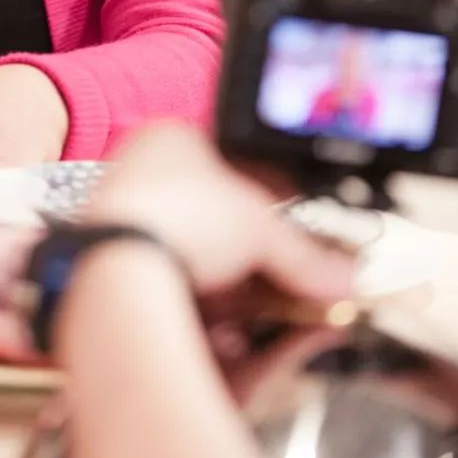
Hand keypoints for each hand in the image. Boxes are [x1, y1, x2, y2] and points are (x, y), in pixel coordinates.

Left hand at [89, 123, 355, 304]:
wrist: (118, 269)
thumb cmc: (178, 220)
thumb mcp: (262, 231)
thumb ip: (306, 255)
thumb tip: (344, 277)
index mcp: (171, 137)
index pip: (236, 164)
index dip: (271, 199)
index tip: (295, 228)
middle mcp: (140, 169)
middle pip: (214, 212)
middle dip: (251, 249)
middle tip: (281, 273)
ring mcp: (123, 214)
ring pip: (190, 248)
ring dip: (226, 278)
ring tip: (254, 305)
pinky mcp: (113, 259)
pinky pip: (165, 276)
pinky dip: (195, 296)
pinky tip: (218, 320)